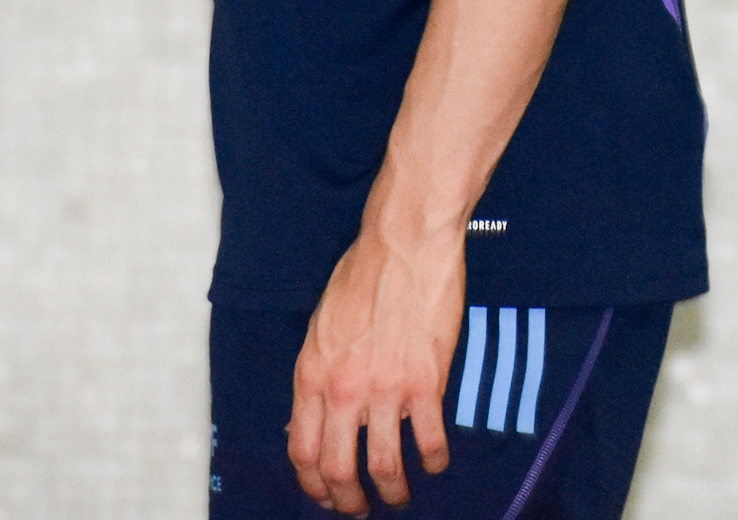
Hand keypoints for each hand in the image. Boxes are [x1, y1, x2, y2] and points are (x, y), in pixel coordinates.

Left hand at [286, 224, 462, 512]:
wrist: (405, 244)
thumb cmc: (363, 274)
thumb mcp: (320, 327)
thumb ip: (316, 376)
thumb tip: (311, 418)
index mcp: (312, 375)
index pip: (302, 451)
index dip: (313, 484)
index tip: (326, 493)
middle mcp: (343, 390)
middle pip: (339, 470)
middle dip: (349, 500)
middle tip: (360, 507)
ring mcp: (386, 389)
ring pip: (385, 467)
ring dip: (394, 491)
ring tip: (401, 494)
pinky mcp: (426, 383)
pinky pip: (429, 440)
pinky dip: (434, 460)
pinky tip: (435, 461)